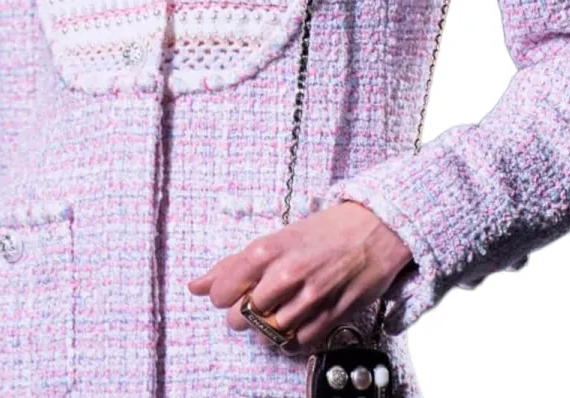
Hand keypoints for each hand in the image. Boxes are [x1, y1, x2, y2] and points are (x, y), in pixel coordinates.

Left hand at [186, 200, 412, 353]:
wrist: (375, 227)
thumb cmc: (324, 230)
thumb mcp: (276, 238)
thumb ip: (234, 264)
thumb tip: (195, 286)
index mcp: (267, 250)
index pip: (223, 290)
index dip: (222, 295)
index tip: (231, 292)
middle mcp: (286, 274)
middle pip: (241, 317)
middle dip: (242, 314)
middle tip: (254, 303)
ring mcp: (310, 297)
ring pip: (268, 333)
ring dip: (266, 328)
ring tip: (276, 311)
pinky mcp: (332, 315)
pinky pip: (298, 342)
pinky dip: (291, 338)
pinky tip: (295, 321)